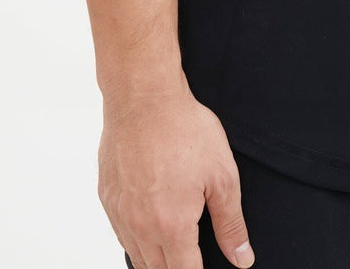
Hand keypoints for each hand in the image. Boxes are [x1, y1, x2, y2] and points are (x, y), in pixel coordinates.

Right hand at [98, 70, 254, 268]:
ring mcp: (119, 213)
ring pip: (136, 256)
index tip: (205, 267)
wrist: (144, 97)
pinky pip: (121, 232)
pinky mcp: (107, 196)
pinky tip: (150, 225)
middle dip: (177, 268)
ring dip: (156, 258)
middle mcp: (140, 227)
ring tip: (174, 246)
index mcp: (172, 226)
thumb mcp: (222, 176)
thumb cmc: (184, 130)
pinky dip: (136, 238)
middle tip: (192, 255)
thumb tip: (242, 259)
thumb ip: (231, 224)